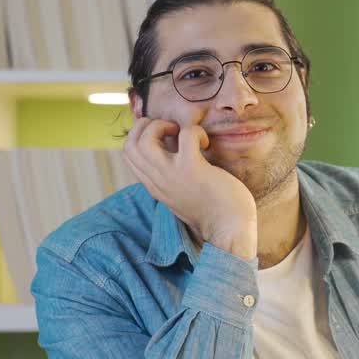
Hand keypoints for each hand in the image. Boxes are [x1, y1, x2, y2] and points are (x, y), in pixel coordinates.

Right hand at [123, 118, 257, 259]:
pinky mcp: (193, 169)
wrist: (230, 233)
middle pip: (129, 145)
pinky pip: (186, 135)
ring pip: (144, 140)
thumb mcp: (182, 194)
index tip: (164, 137)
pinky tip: (206, 144)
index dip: (141, 135)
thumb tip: (174, 153)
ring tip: (181, 134)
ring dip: (162, 125)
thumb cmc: (214, 211)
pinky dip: (196, 132)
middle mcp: (158, 180)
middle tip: (171, 131)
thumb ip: (172, 178)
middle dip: (146, 126)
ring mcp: (173, 175)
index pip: (128, 154)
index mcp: (154, 185)